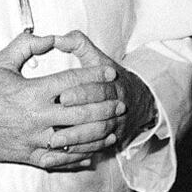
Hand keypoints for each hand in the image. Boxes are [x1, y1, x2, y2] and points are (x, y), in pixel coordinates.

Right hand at [0, 32, 123, 168]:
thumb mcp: (0, 62)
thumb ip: (27, 45)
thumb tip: (49, 37)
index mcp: (32, 93)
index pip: (72, 82)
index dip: (95, 76)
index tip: (110, 72)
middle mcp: (36, 118)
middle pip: (81, 112)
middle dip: (104, 106)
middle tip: (119, 101)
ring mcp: (34, 139)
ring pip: (75, 138)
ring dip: (97, 132)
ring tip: (112, 126)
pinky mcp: (29, 156)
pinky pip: (60, 159)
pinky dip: (78, 156)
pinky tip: (91, 151)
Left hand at [53, 30, 157, 149]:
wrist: (138, 101)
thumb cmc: (110, 77)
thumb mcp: (98, 57)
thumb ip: (78, 44)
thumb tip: (58, 38)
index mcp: (112, 83)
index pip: (98, 89)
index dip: (81, 93)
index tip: (61, 96)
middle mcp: (115, 105)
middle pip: (97, 114)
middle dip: (75, 120)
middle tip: (52, 124)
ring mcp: (115, 124)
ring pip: (97, 135)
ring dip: (75, 140)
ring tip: (53, 143)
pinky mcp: (111, 140)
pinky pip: (96, 149)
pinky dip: (79, 154)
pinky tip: (62, 154)